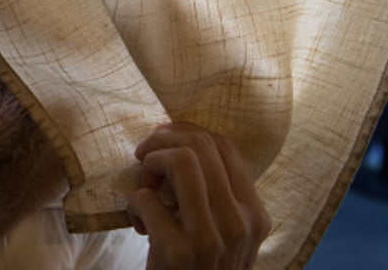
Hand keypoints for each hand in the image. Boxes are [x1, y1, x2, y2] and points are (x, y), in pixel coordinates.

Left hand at [127, 122, 271, 268]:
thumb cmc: (200, 267)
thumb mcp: (225, 233)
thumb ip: (217, 195)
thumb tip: (182, 139)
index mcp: (254, 214)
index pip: (225, 147)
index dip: (187, 131)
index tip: (163, 140)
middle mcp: (239, 224)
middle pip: (201, 146)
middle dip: (162, 140)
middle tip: (144, 157)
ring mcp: (211, 238)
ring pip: (183, 160)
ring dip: (151, 163)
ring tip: (145, 185)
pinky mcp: (178, 252)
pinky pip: (146, 198)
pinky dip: (133, 204)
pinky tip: (138, 223)